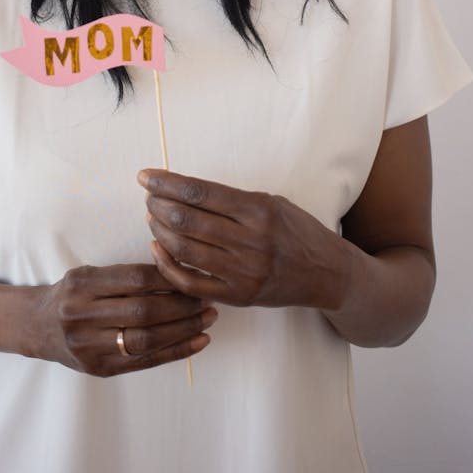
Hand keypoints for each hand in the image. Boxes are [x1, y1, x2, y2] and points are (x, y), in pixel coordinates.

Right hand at [37, 263, 216, 376]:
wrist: (37, 327)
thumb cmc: (71, 294)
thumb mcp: (88, 274)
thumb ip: (123, 275)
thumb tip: (175, 269)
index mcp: (81, 285)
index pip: (134, 279)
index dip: (168, 277)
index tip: (192, 273)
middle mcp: (82, 316)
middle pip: (143, 311)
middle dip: (182, 304)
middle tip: (207, 297)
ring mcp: (90, 346)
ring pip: (146, 339)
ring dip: (184, 329)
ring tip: (208, 318)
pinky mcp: (100, 369)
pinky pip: (145, 362)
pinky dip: (176, 352)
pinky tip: (199, 342)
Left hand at [138, 170, 346, 310]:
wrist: (326, 273)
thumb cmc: (296, 231)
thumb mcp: (271, 203)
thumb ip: (231, 199)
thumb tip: (182, 189)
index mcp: (258, 210)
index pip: (199, 192)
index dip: (167, 183)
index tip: (146, 176)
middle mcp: (250, 241)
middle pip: (186, 220)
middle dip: (157, 204)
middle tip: (148, 196)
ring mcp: (243, 272)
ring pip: (184, 250)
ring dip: (159, 230)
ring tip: (152, 217)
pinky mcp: (238, 296)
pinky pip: (190, 283)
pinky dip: (167, 265)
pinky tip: (157, 249)